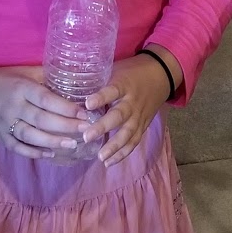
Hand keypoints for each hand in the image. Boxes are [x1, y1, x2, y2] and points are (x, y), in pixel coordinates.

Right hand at [0, 61, 89, 158]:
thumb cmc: (1, 79)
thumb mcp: (23, 72)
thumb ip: (45, 76)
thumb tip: (75, 78)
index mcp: (21, 88)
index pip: (46, 99)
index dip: (66, 108)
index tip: (85, 113)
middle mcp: (13, 106)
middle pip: (42, 119)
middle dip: (66, 126)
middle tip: (85, 131)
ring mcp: (5, 123)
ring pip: (30, 136)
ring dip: (52, 142)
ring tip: (71, 145)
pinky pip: (17, 147)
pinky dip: (33, 153)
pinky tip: (50, 154)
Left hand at [83, 51, 180, 167]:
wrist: (160, 75)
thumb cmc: (131, 71)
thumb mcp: (115, 70)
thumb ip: (98, 82)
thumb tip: (71, 90)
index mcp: (124, 84)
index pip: (113, 90)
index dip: (101, 97)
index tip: (87, 104)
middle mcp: (132, 102)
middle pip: (119, 116)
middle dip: (103, 127)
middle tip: (87, 137)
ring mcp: (139, 116)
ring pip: (128, 133)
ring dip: (114, 146)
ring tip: (100, 157)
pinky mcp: (143, 126)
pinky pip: (134, 141)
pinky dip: (122, 153)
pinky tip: (108, 162)